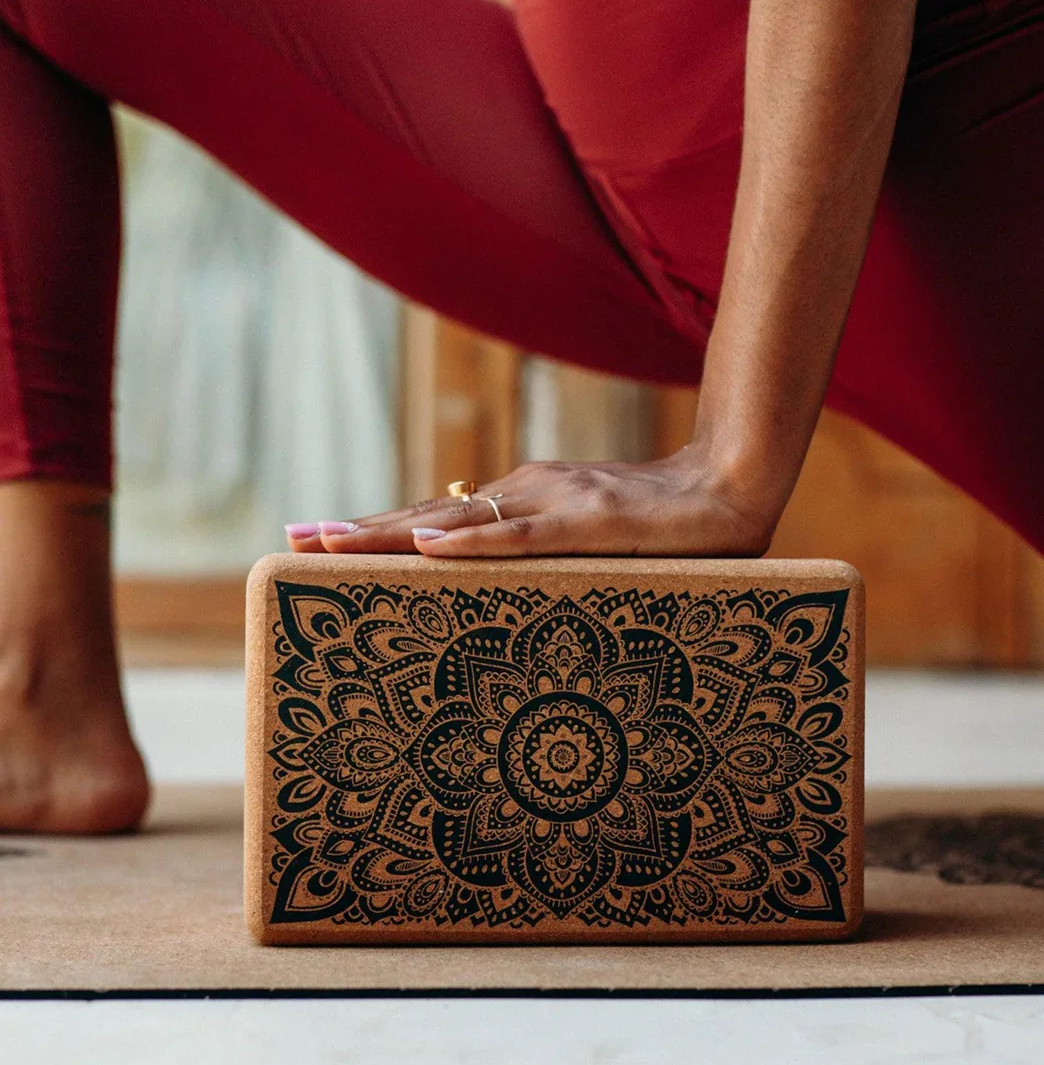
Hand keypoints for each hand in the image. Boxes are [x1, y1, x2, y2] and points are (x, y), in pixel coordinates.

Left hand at [285, 445, 777, 558]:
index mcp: (521, 499)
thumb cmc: (659, 524)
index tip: (313, 538)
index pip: (434, 516)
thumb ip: (538, 552)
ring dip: (388, 534)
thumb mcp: (585, 538)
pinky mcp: (586, 521)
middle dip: (357, 531)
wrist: (729, 487)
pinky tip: (426, 547)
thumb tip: (487, 577)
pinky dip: (470, 541)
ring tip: (328, 543)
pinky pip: (518, 534)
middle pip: (426, 515)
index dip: (372, 528)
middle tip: (293, 541)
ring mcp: (552, 502)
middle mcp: (523, 492)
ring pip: (455, 520)